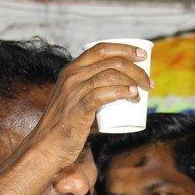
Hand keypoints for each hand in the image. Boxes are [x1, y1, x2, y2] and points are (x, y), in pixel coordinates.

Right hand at [17, 42, 150, 170]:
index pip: (101, 48)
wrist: (46, 146)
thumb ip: (91, 92)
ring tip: (143, 93)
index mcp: (71, 69)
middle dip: (136, 68)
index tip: (143, 56)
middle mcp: (72, 75)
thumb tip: (123, 91)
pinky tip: (132, 96)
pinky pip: (104, 94)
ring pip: (111, 75)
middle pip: (111, 61)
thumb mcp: (74, 99)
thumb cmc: (64, 126)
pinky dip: (122, 92)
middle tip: (149, 82)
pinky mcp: (78, 108)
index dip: (125, 48)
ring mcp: (74, 91)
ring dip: (133, 81)